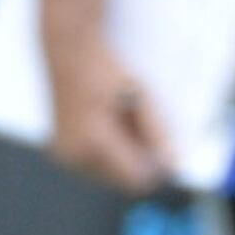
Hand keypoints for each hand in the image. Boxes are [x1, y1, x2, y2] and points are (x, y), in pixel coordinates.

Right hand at [43, 35, 172, 194]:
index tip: (168, 151)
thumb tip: (173, 164)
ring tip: (125, 123)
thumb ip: (157, 133)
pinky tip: (112, 127)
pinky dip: (110, 154)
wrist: (69, 53)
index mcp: (93, 142)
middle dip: (140, 163)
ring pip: (109, 176)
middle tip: (142, 127)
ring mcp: (64, 155)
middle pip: (123, 181)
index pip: (135, 179)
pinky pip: (95, 166)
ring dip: (125, 159)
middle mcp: (73, 155)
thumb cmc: (107, 72)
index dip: (157, 170)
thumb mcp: (141, 98)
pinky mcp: (61, 152)